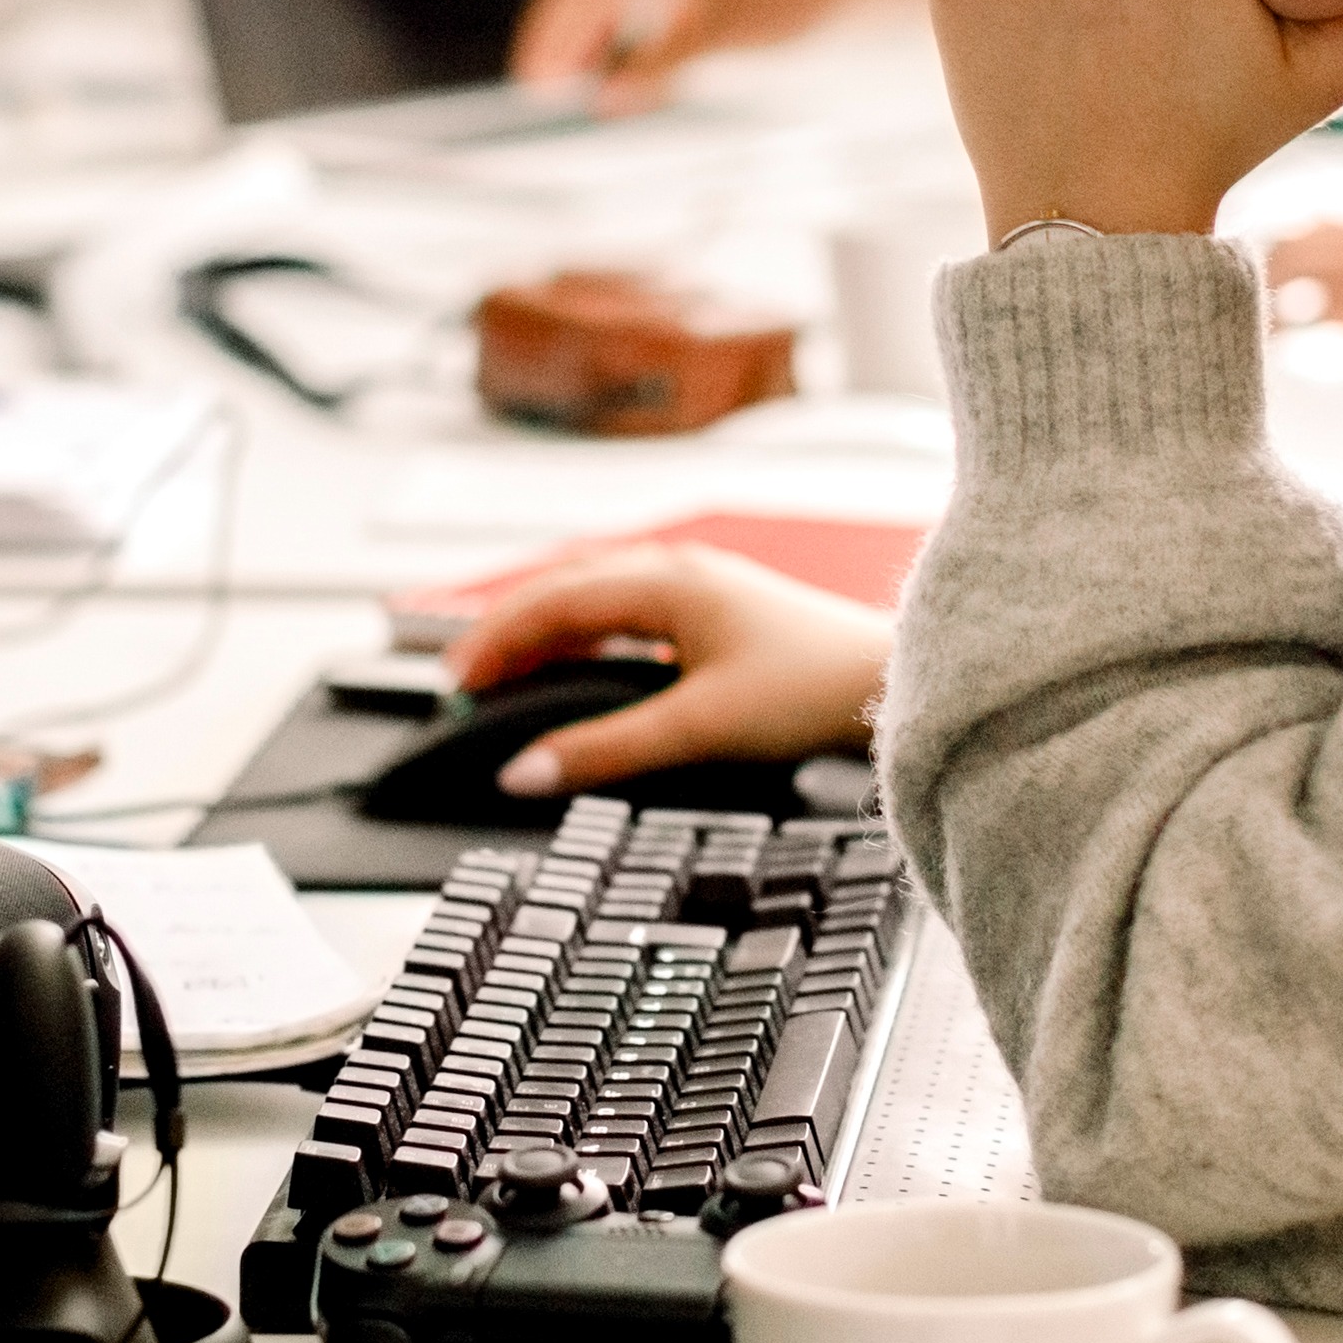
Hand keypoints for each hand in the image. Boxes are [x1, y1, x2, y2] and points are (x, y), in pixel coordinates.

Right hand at [439, 544, 894, 796]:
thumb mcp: (697, 728)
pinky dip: (586, 636)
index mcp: (666, 582)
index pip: (551, 601)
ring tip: (509, 674)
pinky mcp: (717, 609)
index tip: (455, 681)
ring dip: (547, 631)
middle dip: (509, 630)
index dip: (495, 641)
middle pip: (565, 587)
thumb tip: (525, 771)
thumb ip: (605, 751)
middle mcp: (677, 571)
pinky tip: (578, 667)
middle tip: (466, 678)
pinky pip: (627, 610)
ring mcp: (699, 586)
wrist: (887, 682)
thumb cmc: (811, 691)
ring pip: (596, 595)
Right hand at [508, 0, 924, 112]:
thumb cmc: (792, 5)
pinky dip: (630, 34)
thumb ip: (656, 67)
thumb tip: (603, 101)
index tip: (531, 77)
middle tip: (544, 89)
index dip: (548, 26)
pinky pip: (653, 0)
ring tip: (580, 85)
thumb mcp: (715, 37)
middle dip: (564, 34)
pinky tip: (633, 69)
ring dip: (595, 36)